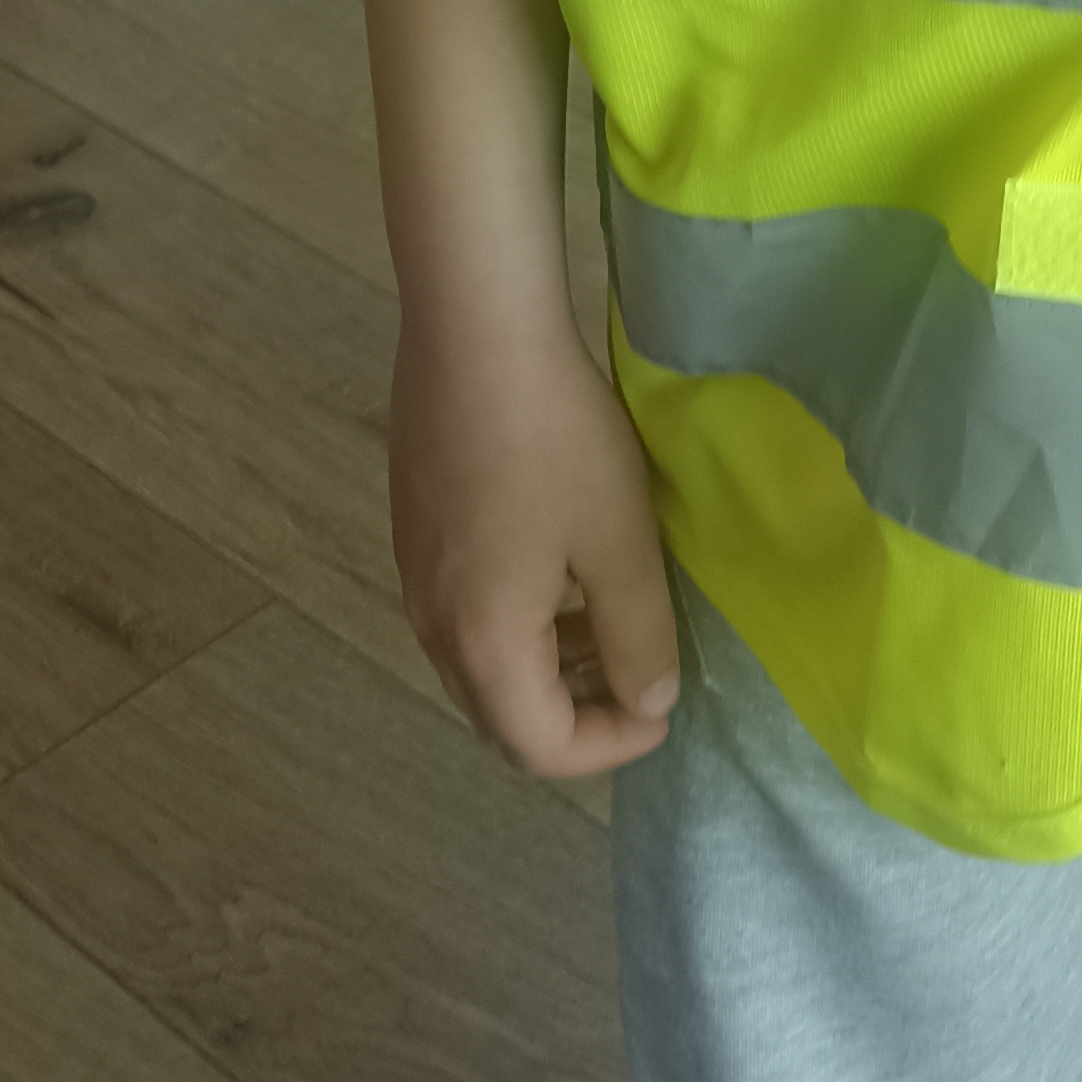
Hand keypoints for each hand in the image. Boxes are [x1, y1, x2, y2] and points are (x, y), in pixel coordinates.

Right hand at [389, 314, 680, 778]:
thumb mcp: (620, 541)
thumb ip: (639, 636)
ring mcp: (413, 576)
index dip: (612, 745)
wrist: (475, 334)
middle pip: (499, 716)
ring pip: (477, 664)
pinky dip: (515, 623)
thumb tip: (649, 702)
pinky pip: (463, 613)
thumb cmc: (555, 440)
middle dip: (574, 716)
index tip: (667, 705)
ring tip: (608, 623)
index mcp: (481, 644)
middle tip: (638, 675)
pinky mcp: (413, 530)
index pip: (541, 747)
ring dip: (543, 669)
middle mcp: (431, 625)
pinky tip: (559, 566)